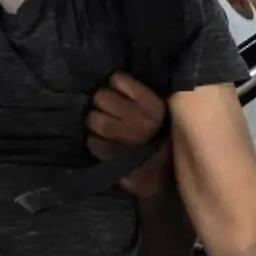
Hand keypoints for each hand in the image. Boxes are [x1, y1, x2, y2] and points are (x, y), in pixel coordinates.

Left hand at [86, 72, 168, 197]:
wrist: (164, 177)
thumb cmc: (162, 137)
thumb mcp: (161, 111)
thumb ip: (140, 95)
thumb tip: (114, 78)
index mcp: (154, 107)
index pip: (118, 79)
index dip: (116, 83)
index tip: (121, 92)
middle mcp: (138, 121)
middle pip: (101, 97)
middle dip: (102, 101)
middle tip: (109, 109)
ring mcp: (123, 140)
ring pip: (93, 119)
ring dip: (96, 121)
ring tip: (105, 126)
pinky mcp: (111, 157)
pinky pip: (92, 142)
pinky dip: (95, 141)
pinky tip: (106, 143)